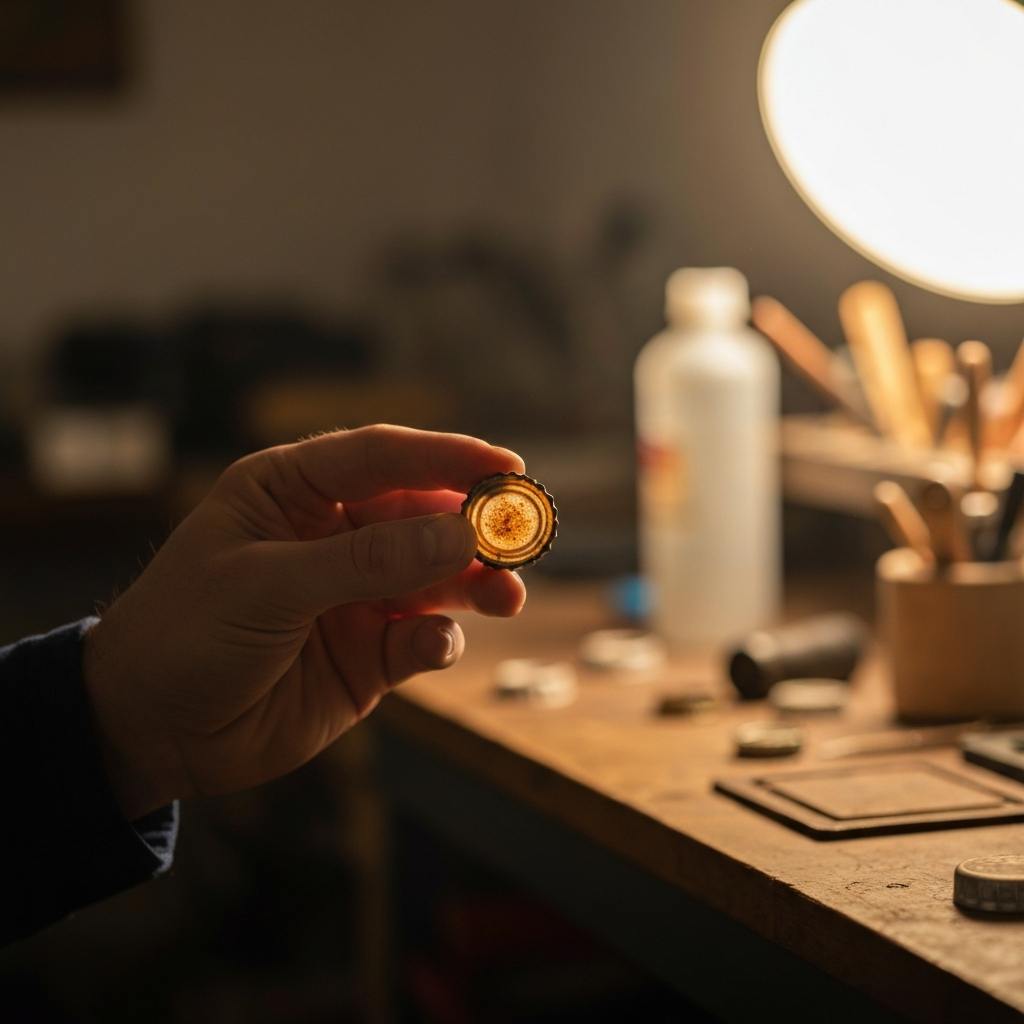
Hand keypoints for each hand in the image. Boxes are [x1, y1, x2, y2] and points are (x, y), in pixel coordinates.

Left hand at [82, 425, 525, 819]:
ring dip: (475, 583)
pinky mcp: (368, 654)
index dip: (448, 457)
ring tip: (507, 595)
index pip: (382, 457)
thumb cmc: (184, 635)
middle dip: (474, 526)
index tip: (508, 468)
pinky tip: (434, 647)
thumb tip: (460, 534)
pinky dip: (438, 640)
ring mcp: (353, 596)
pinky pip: (422, 637)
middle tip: (524, 537)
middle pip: (423, 516)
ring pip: (436, 577)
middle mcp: (331, 535)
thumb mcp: (268, 587)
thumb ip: (366, 561)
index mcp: (292, 491)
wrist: (148, 732)